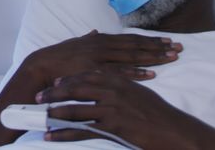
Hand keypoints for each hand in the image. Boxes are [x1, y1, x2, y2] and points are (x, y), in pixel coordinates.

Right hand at [22, 30, 180, 86]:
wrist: (42, 65)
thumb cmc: (58, 56)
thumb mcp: (75, 43)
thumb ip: (88, 38)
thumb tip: (95, 32)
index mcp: (100, 40)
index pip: (131, 39)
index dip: (150, 40)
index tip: (167, 41)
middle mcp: (102, 46)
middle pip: (136, 46)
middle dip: (158, 47)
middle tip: (179, 47)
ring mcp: (99, 58)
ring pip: (132, 57)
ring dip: (153, 57)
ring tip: (172, 58)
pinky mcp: (95, 70)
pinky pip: (119, 72)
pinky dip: (136, 73)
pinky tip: (151, 74)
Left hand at [38, 71, 214, 149]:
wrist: (175, 131)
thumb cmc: (158, 114)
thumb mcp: (139, 93)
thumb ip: (123, 84)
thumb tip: (110, 81)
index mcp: (118, 80)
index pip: (86, 76)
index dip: (68, 79)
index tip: (54, 83)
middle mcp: (112, 91)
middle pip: (76, 89)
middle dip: (55, 94)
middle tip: (39, 98)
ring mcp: (112, 108)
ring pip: (76, 109)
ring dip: (55, 114)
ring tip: (40, 119)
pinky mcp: (112, 127)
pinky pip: (82, 130)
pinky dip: (64, 134)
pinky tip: (51, 137)